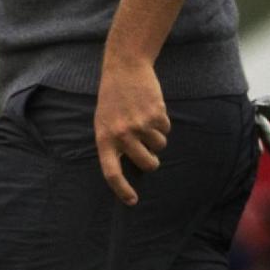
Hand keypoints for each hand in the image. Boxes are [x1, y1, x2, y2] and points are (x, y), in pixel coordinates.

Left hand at [95, 59, 169, 206]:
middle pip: (147, 163)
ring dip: (157, 138)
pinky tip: (151, 108)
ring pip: (160, 146)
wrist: (125, 68)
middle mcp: (122, 135)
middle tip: (149, 153)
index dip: (122, 190)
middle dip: (152, 161)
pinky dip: (162, 123)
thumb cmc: (112, 99)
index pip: (112, 172)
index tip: (132, 201)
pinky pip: (166, 130)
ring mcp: (140, 125)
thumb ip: (113, 144)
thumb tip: (128, 167)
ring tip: (145, 120)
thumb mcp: (103, 122)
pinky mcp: (156, 115)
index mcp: (104, 138)